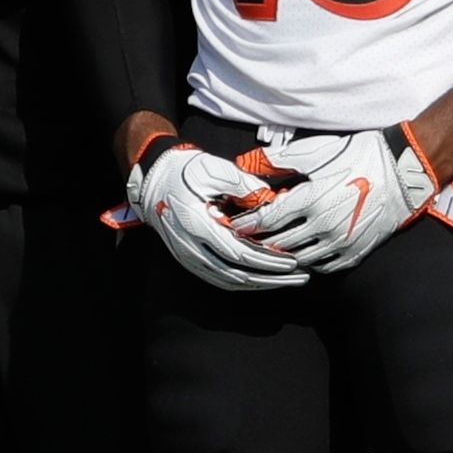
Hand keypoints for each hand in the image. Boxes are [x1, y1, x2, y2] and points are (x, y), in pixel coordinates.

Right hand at [128, 139, 298, 289]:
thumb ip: (244, 185)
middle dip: (271, 278)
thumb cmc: (183, 171)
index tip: (292, 261)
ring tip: (286, 281)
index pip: (239, 253)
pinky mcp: (189, 259)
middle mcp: (190, 246)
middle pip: (236, 274)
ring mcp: (188, 256)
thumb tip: (272, 199)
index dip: (268, 260)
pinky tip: (261, 280)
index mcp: (197, 224)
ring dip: (259, 284)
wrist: (154, 178)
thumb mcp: (215, 169)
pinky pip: (218, 279)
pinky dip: (242, 283)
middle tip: (299, 277)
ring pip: (228, 281)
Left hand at [231, 124, 452, 268]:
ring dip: (282, 254)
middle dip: (259, 242)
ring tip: (269, 248)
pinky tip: (300, 254)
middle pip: (279, 244)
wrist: (403, 172)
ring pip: (300, 259)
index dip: (247, 224)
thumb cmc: (358, 157)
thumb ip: (277, 159)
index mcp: (311, 200)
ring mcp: (341, 242)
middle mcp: (324, 227)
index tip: (234, 224)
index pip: (267, 220)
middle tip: (246, 239)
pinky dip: (308, 262)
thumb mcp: (315, 151)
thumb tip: (245, 162)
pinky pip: (324, 266)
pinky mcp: (356, 252)